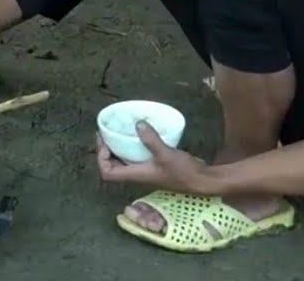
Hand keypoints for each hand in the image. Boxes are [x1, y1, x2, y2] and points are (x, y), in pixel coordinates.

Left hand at [95, 122, 215, 195]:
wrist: (202, 180)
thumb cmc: (183, 172)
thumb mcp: (165, 154)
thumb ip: (151, 140)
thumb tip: (137, 123)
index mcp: (135, 175)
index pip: (107, 173)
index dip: (101, 159)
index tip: (105, 142)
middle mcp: (138, 175)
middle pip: (113, 167)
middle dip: (106, 151)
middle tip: (106, 133)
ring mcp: (146, 171)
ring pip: (124, 162)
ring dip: (118, 149)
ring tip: (118, 132)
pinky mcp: (155, 166)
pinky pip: (137, 157)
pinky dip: (133, 146)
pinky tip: (139, 134)